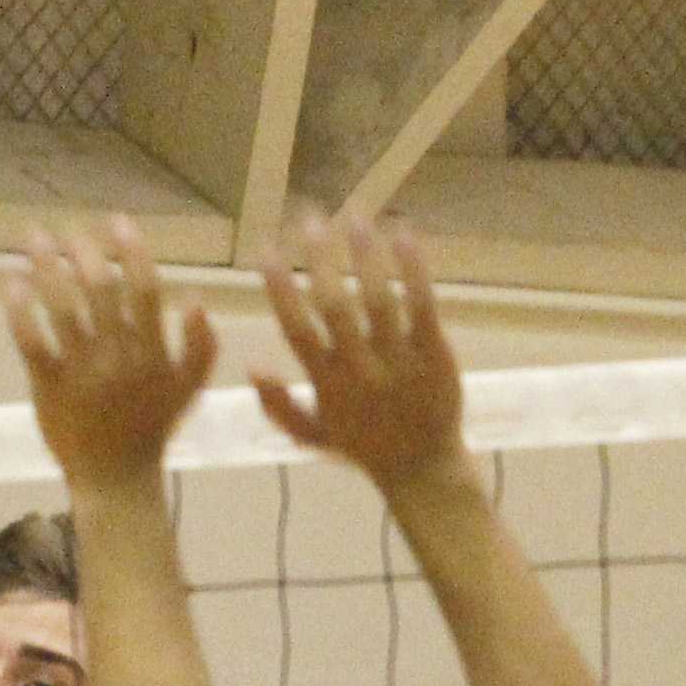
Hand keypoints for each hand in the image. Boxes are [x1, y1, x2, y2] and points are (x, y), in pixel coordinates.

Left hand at [7, 218, 217, 493]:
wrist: (117, 480)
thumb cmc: (152, 429)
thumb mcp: (190, 388)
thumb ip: (201, 344)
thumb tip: (195, 297)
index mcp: (151, 351)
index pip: (144, 289)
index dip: (132, 252)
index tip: (119, 222)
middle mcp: (117, 355)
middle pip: (100, 289)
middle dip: (84, 251)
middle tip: (70, 229)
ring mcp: (81, 370)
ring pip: (62, 307)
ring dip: (47, 266)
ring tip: (34, 236)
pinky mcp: (49, 385)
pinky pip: (31, 340)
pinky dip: (20, 308)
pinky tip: (11, 280)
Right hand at [255, 215, 477, 504]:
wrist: (422, 469)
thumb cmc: (363, 447)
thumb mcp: (313, 435)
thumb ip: (279, 405)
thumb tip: (250, 366)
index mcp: (326, 384)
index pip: (296, 329)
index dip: (280, 289)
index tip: (266, 251)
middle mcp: (359, 369)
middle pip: (335, 306)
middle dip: (320, 260)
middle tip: (310, 220)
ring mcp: (399, 360)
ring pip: (378, 300)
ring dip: (365, 255)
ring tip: (354, 216)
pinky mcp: (434, 354)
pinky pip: (422, 305)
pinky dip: (413, 269)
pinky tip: (403, 235)